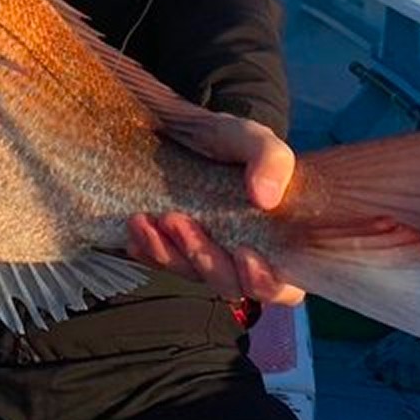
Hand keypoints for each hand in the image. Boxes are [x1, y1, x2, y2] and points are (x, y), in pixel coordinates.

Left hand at [125, 116, 304, 305]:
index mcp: (276, 242)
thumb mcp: (253, 139)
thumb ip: (271, 160)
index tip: (245, 252)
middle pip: (228, 284)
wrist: (182, 132)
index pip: (282, 287)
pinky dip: (146, 249)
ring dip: (167, 253)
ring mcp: (205, 255)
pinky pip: (158, 262)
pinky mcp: (173, 249)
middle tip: (178, 220)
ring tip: (147, 220)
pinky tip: (137, 228)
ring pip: (189, 274)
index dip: (264, 280)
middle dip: (204, 258)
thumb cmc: (228, 142)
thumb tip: (265, 198)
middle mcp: (240, 257)